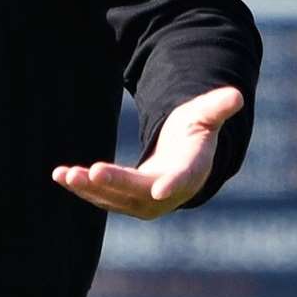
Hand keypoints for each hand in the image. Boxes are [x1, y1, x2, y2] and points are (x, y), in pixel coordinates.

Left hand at [51, 85, 243, 219]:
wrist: (181, 162)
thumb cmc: (193, 134)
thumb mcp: (205, 117)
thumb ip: (216, 107)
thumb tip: (237, 94)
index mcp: (190, 171)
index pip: (182, 179)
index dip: (172, 184)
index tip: (159, 190)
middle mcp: (166, 194)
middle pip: (140, 192)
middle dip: (115, 183)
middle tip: (91, 171)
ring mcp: (144, 202)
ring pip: (114, 199)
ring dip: (89, 188)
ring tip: (64, 175)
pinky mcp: (123, 201)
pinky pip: (101, 197)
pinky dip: (82, 188)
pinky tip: (60, 175)